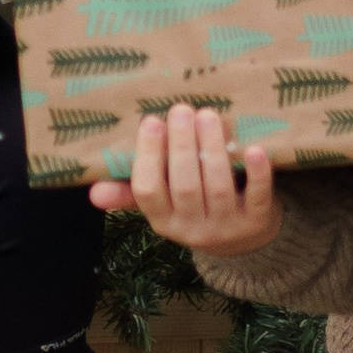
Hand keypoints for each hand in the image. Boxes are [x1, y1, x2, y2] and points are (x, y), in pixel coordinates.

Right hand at [89, 105, 281, 252]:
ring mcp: (226, 227)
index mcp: (163, 221)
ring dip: (213, 150)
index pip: (148, 191)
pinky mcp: (257, 221)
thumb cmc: (195, 209)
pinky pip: (259, 197)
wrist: (245, 243)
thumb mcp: (164, 207)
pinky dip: (257, 173)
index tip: (152, 121)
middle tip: (182, 110)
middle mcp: (192, 228)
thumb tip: (93, 192)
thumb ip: (132, 194)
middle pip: (184, 186)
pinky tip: (254, 148)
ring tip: (208, 115)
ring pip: (218, 188)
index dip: (149, 156)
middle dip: (182, 146)